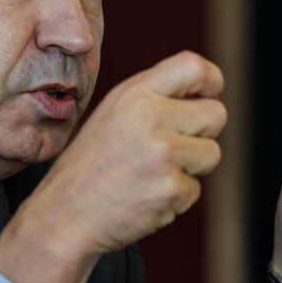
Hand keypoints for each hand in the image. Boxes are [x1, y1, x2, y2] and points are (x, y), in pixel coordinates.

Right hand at [0, 50, 225, 282]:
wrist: (64, 215)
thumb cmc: (92, 164)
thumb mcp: (114, 112)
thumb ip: (154, 97)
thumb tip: (206, 92)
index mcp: (136, 93)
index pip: (195, 67)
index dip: (211, 80)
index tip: (208, 94)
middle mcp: (151, 118)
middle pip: (217, 113)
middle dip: (203, 132)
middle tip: (170, 147)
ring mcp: (163, 155)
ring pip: (212, 154)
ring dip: (191, 168)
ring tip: (152, 173)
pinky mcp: (171, 190)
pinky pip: (195, 189)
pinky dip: (176, 197)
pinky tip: (144, 196)